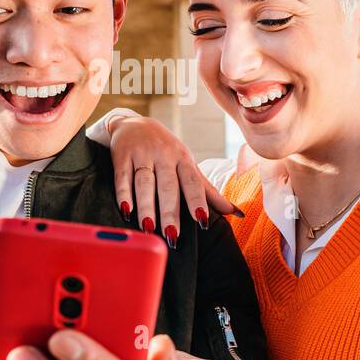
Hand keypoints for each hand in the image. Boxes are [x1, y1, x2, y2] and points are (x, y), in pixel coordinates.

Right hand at [107, 115, 241, 241]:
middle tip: (173, 235)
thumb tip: (237, 213)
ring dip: (146, 205)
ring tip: (148, 228)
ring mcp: (142, 155)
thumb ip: (209, 191)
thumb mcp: (188, 165)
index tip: (202, 221)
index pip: (192, 183)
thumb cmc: (167, 150)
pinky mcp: (122, 156)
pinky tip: (125, 211)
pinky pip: (122, 177)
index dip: (197, 201)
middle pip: (168, 186)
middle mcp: (164, 156)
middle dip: (170, 211)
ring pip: (145, 182)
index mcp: (184, 159)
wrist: (133, 124)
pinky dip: (123, 194)